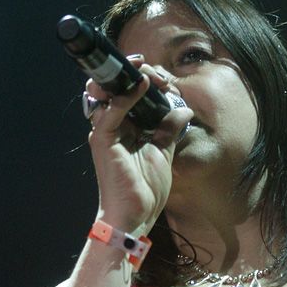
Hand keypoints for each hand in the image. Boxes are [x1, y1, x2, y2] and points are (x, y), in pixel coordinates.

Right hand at [86, 57, 192, 233]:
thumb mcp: (164, 153)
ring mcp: (106, 132)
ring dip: (127, 78)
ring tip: (145, 71)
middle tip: (152, 71)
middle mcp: (112, 126)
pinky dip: (126, 96)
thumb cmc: (146, 190)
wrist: (135, 215)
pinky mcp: (103, 140)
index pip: (129, 94)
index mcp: (125, 128)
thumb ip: (170, 130)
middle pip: (115, 89)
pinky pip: (111, 112)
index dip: (144, 81)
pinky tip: (143, 85)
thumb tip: (183, 109)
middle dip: (132, 72)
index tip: (164, 80)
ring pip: (107, 93)